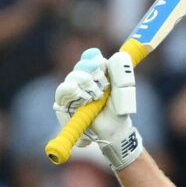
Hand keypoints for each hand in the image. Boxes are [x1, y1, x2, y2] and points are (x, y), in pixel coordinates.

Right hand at [53, 48, 142, 169]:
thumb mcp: (123, 92)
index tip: (102, 64)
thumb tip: (119, 55)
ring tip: (96, 96)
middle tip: (103, 86)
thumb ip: (121, 73)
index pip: (91, 58)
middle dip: (92, 73)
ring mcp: (73, 92)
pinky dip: (74, 93)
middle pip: (81, 66)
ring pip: (71, 78)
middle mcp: (83, 81)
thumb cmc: (118, 111)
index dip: (94, 59)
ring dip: (84, 83)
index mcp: (98, 74)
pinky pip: (62, 92)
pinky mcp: (64, 104)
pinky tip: (85, 100)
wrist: (112, 131)